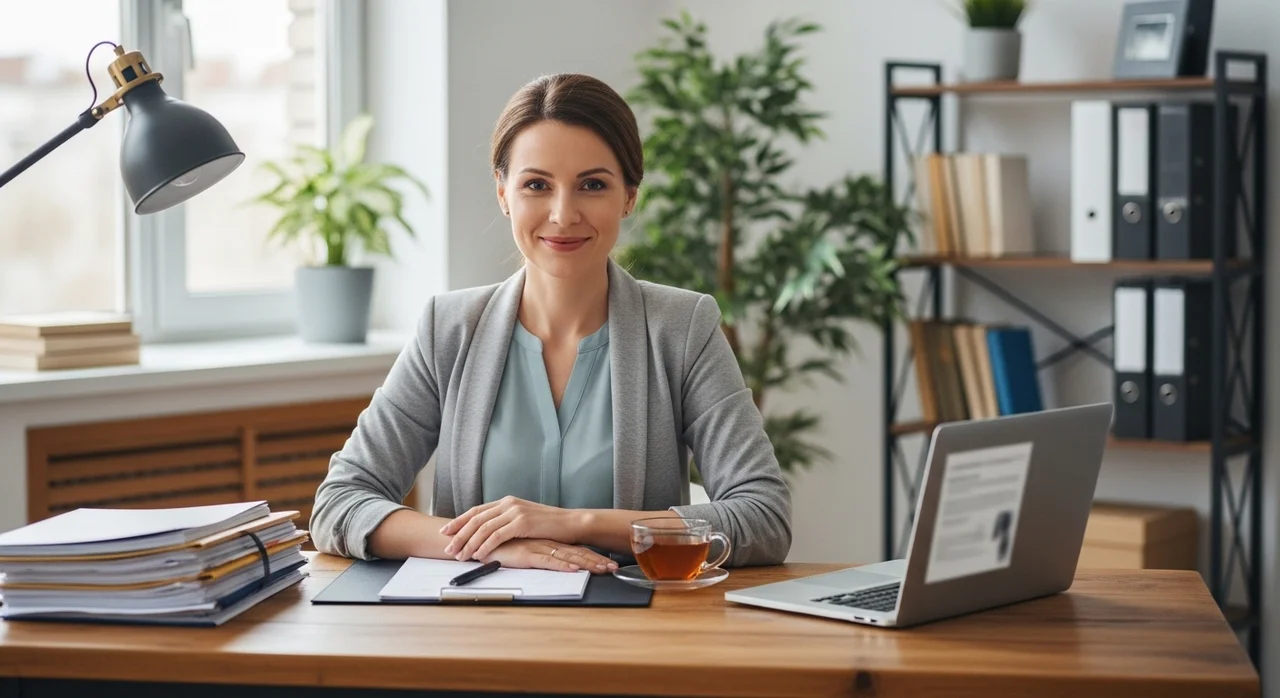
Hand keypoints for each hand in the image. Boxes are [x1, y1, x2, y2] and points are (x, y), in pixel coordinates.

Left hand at [441, 496, 579, 561]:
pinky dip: (485, 545)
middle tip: (447, 548)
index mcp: (506, 501)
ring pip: (483, 528)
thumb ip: (507, 522)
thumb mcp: (524, 520)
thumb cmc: (548, 526)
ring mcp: (515, 512)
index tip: (445, 532)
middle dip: (459, 534)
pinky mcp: (522, 523)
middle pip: (475, 519)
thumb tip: (489, 535)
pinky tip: (478, 555)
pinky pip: (497, 535)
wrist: (571, 523)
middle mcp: (508, 503)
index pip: (476, 511)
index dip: (459, 521)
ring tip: (460, 556)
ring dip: (469, 543)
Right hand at [483, 538, 617, 573]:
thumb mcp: (522, 553)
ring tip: (604, 570)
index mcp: (546, 543)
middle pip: (576, 552)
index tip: (608, 563)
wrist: (479, 541)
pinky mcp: (526, 554)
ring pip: (567, 556)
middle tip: (615, 568)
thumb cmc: (499, 548)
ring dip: (587, 564)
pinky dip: (562, 566)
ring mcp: (536, 547)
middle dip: (596, 561)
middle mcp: (545, 543)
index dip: (591, 556)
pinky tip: (574, 570)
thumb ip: (536, 556)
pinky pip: (547, 561)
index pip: (574, 549)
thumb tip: (551, 563)